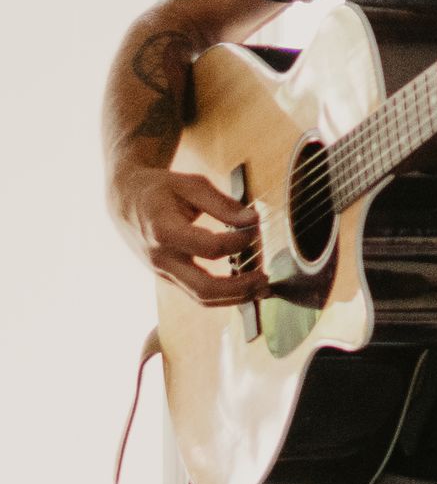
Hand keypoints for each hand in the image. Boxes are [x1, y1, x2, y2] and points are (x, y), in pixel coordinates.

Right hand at [113, 166, 263, 309]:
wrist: (124, 202)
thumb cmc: (159, 190)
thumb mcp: (190, 185)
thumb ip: (222, 204)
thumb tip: (252, 219)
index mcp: (164, 231)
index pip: (209, 248)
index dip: (238, 241)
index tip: (256, 228)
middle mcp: (162, 259)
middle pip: (203, 288)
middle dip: (240, 287)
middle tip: (265, 278)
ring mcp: (163, 273)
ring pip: (201, 298)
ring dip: (235, 298)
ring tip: (262, 288)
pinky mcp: (168, 278)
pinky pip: (197, 294)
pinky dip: (223, 295)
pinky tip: (245, 287)